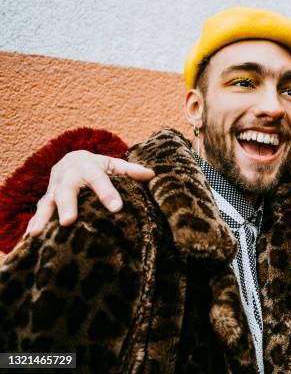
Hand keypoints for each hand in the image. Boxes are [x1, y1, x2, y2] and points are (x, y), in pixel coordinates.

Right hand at [24, 150, 154, 236]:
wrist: (71, 160)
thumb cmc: (98, 166)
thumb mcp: (113, 165)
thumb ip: (130, 170)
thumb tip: (151, 175)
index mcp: (88, 168)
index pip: (99, 180)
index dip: (107, 193)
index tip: (117, 208)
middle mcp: (68, 178)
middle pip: (66, 191)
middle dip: (67, 205)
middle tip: (68, 221)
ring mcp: (54, 190)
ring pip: (47, 203)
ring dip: (42, 218)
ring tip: (37, 233)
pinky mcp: (46, 201)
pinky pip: (38, 214)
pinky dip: (33, 225)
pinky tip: (29, 240)